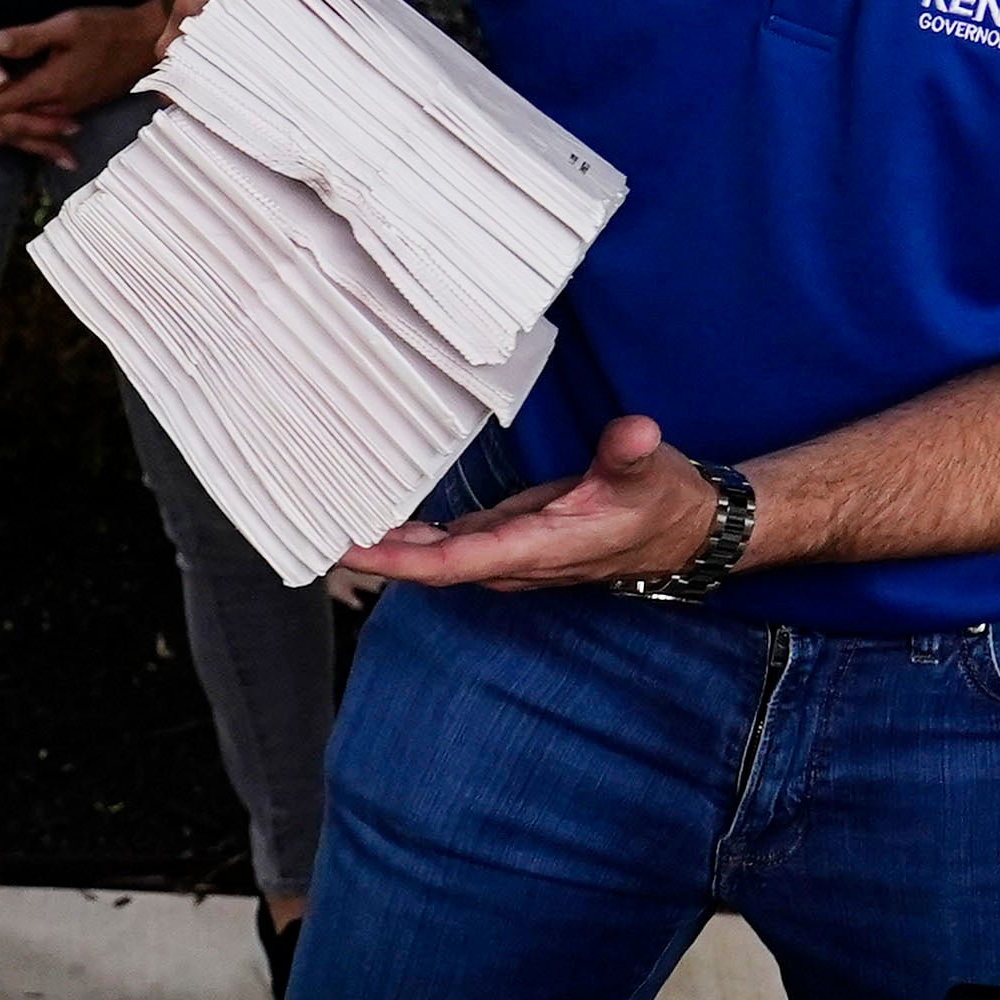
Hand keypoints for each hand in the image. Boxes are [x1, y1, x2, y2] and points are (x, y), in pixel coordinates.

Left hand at [0, 0, 172, 162]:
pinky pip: (28, 127)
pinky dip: (5, 131)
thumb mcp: (69, 25)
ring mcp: (61, 112)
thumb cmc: (109, 29)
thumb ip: (30, 38)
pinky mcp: (67, 109)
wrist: (147, 46)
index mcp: (48, 87)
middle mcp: (52, 108)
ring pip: (13, 130)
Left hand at [336, 415, 735, 593]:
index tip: (353, 549)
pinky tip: (382, 520)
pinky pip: (451, 547)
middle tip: (315, 531)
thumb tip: (633, 433)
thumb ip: (632, 453)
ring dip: (390, 547)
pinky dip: (414, 537)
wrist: (685, 533)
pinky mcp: (512, 542)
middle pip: (433, 566)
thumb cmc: (663, 502)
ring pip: (439, 558)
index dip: (402, 559)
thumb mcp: (651, 471)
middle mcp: (518, 562)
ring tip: (331, 524)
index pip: (457, 562)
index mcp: (541, 548)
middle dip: (377, 554)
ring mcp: (512, 555)